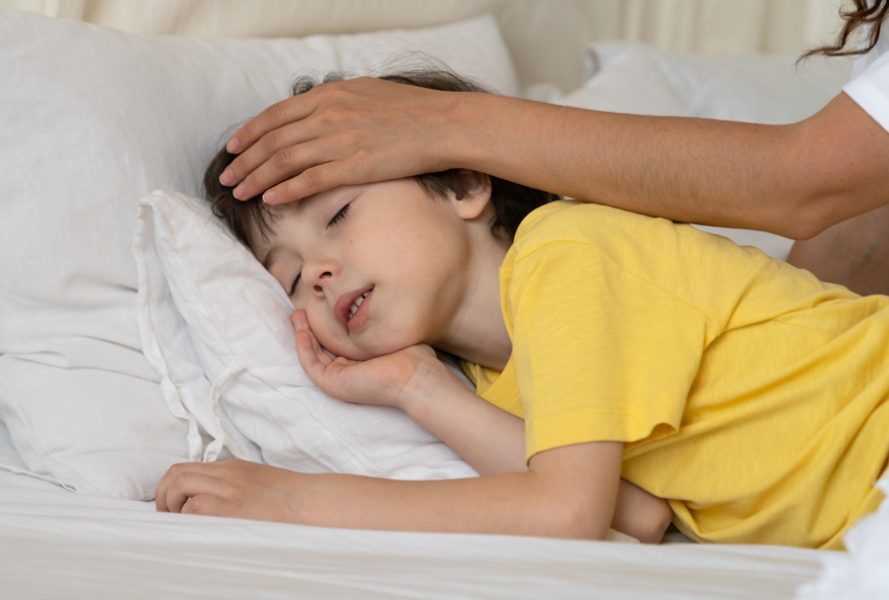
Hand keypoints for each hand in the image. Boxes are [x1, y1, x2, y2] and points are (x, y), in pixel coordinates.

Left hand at [155, 459, 304, 521]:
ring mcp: (228, 489)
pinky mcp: (231, 507)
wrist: (311, 502)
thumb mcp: (259, 483)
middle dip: (163, 494)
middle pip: (177, 472)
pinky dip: (189, 518)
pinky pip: (195, 506)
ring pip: (180, 483)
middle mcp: (226, 474)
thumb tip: (209, 502)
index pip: (189, 467)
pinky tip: (198, 529)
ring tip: (180, 522)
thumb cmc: (291, 500)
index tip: (173, 505)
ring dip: (172, 504)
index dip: (173, 486)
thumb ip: (234, 486)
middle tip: (168, 514)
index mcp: (233, 468)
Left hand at [220, 77, 457, 204]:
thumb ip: (335, 101)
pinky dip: (286, 190)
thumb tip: (314, 110)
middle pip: (274, 141)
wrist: (442, 123)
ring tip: (240, 193)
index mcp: (329, 96)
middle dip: (246, 162)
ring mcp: (340, 141)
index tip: (234, 149)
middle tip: (228, 178)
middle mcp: (328, 116)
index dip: (250, 134)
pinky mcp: (355, 166)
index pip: (276, 116)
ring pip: (285, 162)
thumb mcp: (365, 92)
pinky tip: (271, 199)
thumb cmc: (409, 109)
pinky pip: (311, 180)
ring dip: (258, 179)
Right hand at [291, 310, 455, 409]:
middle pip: (321, 349)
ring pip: (313, 355)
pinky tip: (302, 330)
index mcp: (361, 363)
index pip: (337, 345)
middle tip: (300, 310)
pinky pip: (311, 364)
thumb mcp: (391, 336)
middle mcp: (348, 372)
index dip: (326, 328)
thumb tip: (377, 307)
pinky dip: (303, 347)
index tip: (320, 309)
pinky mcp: (333, 383)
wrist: (413, 375)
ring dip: (302, 334)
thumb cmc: (410, 357)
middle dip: (309, 329)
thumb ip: (379, 326)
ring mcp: (339, 379)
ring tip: (296, 315)